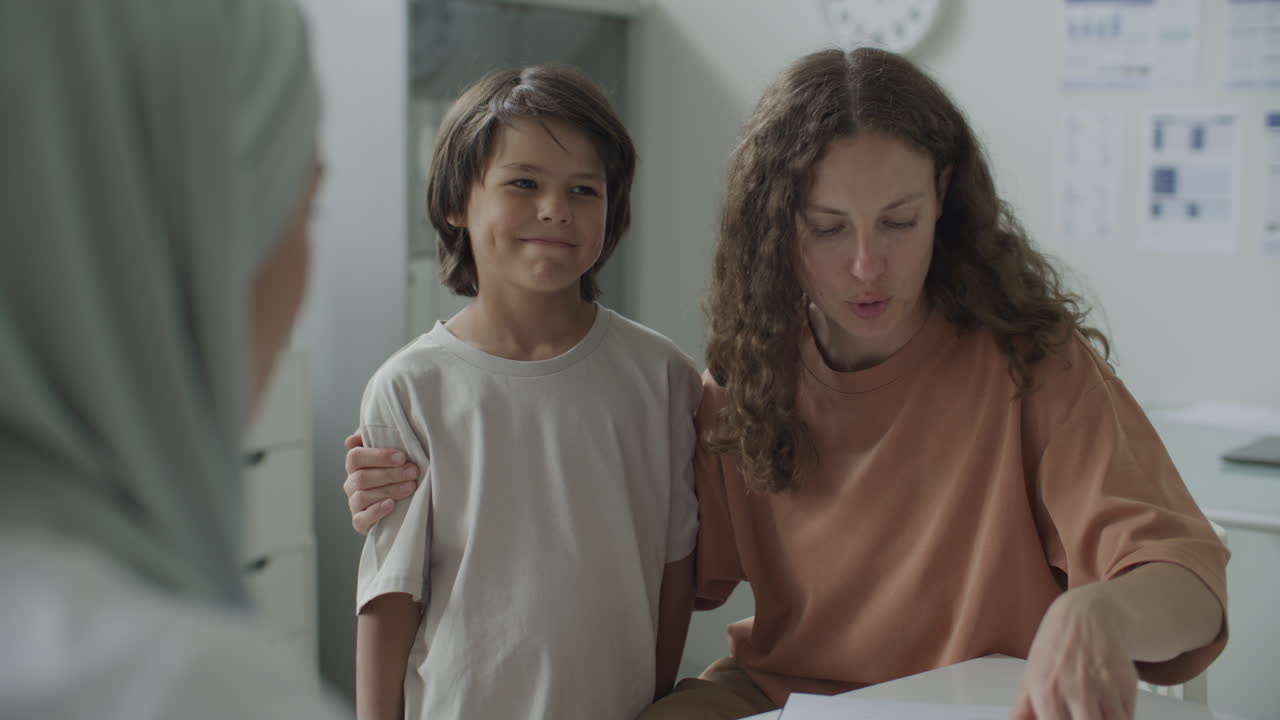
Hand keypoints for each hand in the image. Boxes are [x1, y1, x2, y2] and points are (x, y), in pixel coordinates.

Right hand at [342, 431, 418, 534]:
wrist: (403, 504)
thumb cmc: (397, 471)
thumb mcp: (391, 453)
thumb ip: (376, 438)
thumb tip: (353, 439)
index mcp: (355, 465)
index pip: (355, 456)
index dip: (378, 456)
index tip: (402, 457)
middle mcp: (351, 483)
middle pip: (361, 477)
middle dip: (390, 474)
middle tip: (413, 471)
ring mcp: (354, 503)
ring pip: (362, 496)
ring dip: (388, 490)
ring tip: (410, 487)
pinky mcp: (360, 522)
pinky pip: (361, 519)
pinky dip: (376, 511)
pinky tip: (391, 505)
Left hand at [1012, 585, 1137, 719]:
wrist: (1087, 615)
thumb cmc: (1057, 647)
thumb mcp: (1031, 676)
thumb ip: (1023, 710)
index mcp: (1046, 691)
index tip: (1065, 719)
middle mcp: (1076, 689)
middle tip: (1079, 715)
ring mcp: (1104, 687)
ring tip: (1092, 711)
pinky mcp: (1127, 685)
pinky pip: (1127, 717)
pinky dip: (1119, 716)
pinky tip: (1107, 707)